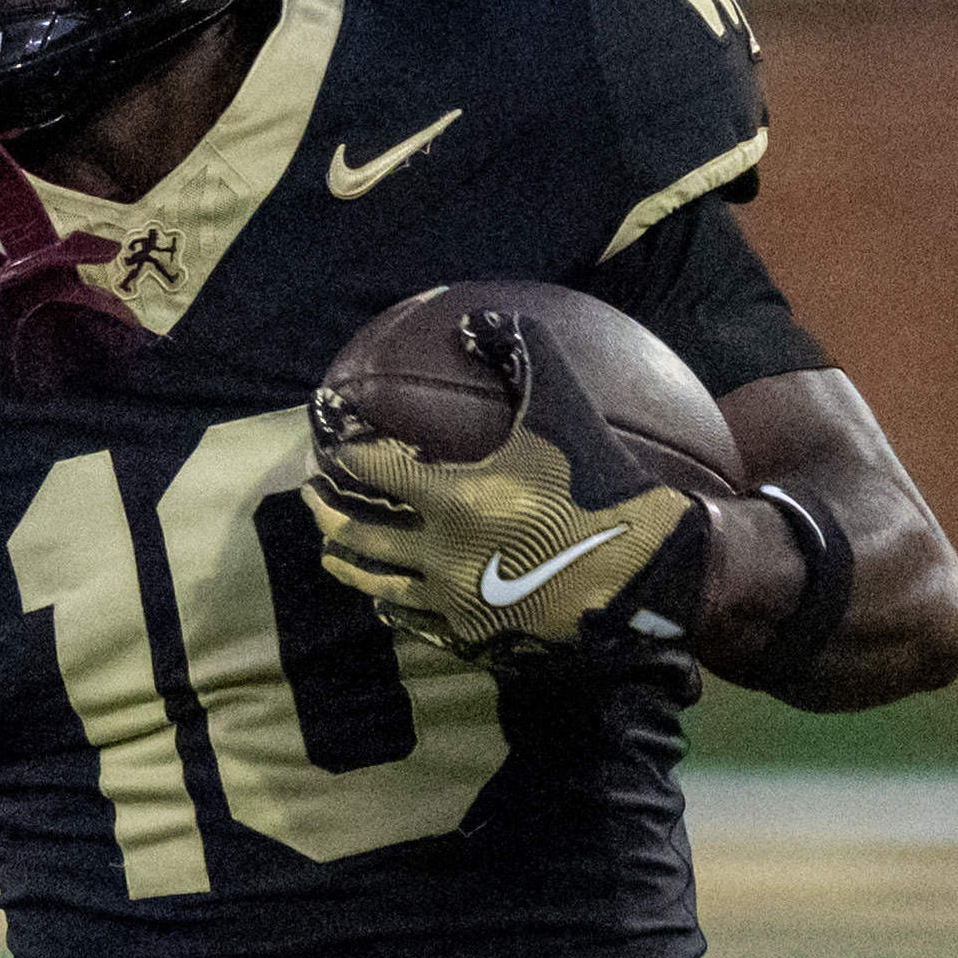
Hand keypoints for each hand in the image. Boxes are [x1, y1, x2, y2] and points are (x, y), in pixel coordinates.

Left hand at [306, 309, 724, 674]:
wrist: (647, 573)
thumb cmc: (604, 484)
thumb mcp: (566, 409)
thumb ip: (523, 354)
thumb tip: (477, 321)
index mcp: (455, 499)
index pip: (374, 471)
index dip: (345, 451)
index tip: (328, 438)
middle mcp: (443, 556)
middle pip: (361, 533)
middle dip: (327, 510)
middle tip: (310, 494)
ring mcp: (457, 602)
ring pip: (379, 585)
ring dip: (348, 563)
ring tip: (328, 549)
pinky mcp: (477, 636)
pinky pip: (417, 623)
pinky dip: (391, 607)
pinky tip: (382, 600)